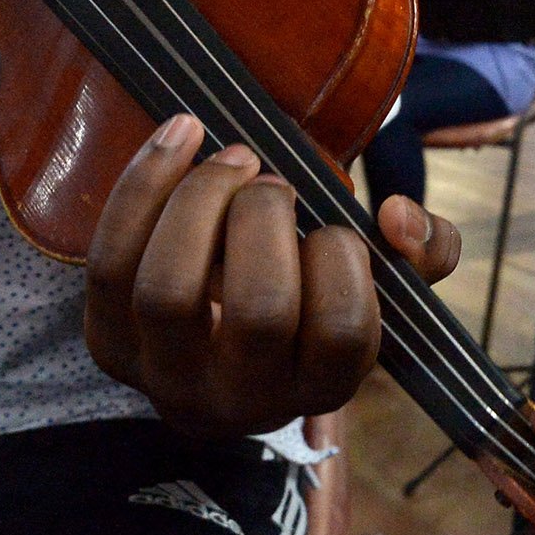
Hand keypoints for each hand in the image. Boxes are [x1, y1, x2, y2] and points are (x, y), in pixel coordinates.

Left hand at [85, 114, 461, 439]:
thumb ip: (426, 251)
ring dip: (202, 198)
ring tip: (232, 161)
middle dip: (268, 218)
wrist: (219, 350)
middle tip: (274, 185)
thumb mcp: (380, 286)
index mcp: (318, 388)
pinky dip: (146, 182)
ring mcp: (165, 376)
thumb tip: (397, 216)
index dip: (342, 259)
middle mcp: (240, 401)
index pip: (342, 330)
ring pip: (170, 289)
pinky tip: (183, 133)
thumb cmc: (312, 302)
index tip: (331, 229)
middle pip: (259, 309)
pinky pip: (111, 260)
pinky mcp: (108, 344)